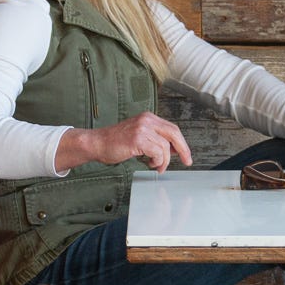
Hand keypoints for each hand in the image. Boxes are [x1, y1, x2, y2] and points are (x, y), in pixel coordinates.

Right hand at [56, 112, 192, 173]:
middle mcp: (146, 120)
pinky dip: (157, 161)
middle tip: (187, 161)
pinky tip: (150, 164)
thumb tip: (173, 149)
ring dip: (164, 161)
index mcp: (148, 118)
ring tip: (156, 166)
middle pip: (174, 133)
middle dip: (183, 149)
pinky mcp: (138, 139)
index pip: (172, 128)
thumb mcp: (138, 137)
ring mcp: (142, 128)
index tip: (186, 154)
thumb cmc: (115, 142)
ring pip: (165, 146)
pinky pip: (157, 152)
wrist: (97, 143)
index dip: (181, 143)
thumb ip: (155, 139)